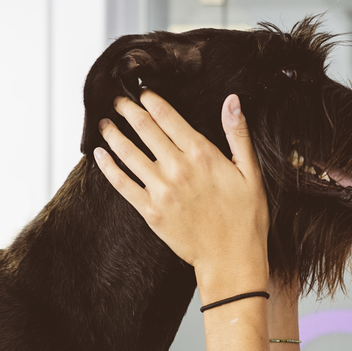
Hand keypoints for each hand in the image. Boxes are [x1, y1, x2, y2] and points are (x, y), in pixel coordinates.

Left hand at [93, 91, 269, 301]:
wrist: (231, 259)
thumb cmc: (246, 218)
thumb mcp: (251, 173)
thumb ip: (237, 135)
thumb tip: (231, 101)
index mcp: (202, 154)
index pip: (168, 117)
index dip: (151, 100)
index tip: (142, 91)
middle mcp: (177, 168)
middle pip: (144, 129)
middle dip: (128, 111)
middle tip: (117, 100)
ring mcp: (161, 190)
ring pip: (128, 153)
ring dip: (113, 134)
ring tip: (104, 123)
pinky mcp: (150, 212)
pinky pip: (122, 184)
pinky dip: (108, 167)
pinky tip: (100, 155)